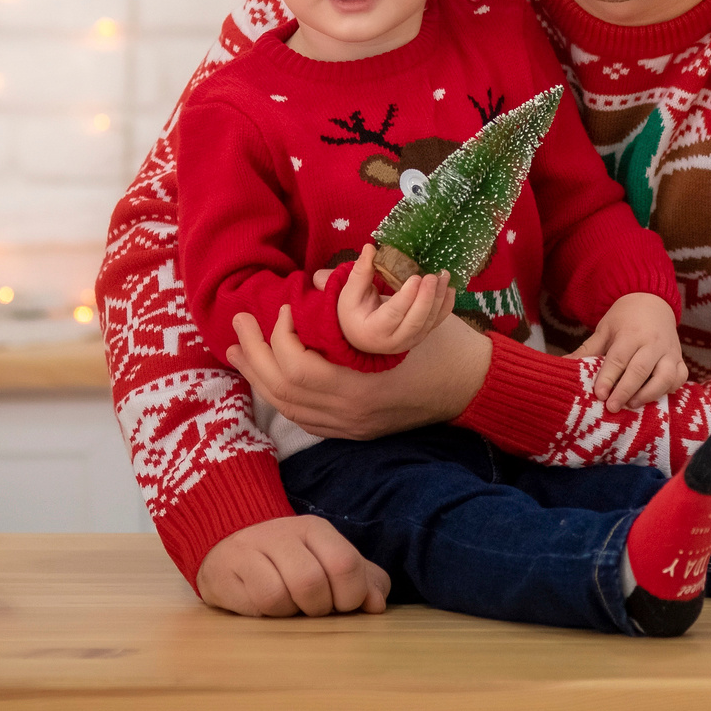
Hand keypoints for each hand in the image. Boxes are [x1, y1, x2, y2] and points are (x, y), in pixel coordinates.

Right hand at [194, 515, 388, 617]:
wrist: (228, 550)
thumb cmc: (289, 564)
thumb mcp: (329, 565)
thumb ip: (362, 581)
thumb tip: (376, 605)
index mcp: (315, 530)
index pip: (346, 564)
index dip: (350, 596)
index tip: (342, 605)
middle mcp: (284, 533)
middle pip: (313, 582)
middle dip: (318, 608)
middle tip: (311, 608)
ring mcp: (252, 549)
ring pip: (282, 596)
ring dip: (290, 613)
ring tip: (287, 606)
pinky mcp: (227, 571)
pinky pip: (256, 604)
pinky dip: (267, 615)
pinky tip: (264, 607)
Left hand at [227, 299, 489, 440]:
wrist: (472, 384)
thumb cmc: (442, 343)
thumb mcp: (407, 312)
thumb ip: (359, 296)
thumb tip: (317, 279)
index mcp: (360, 384)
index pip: (299, 368)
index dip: (281, 338)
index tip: (283, 307)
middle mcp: (349, 412)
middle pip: (283, 391)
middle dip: (254, 356)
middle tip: (239, 323)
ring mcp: (351, 426)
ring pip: (288, 409)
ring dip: (259, 378)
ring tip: (238, 352)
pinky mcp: (355, 431)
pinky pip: (305, 421)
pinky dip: (281, 399)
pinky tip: (269, 380)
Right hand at [335, 243, 455, 355]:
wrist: (358, 336)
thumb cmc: (353, 313)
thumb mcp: (350, 294)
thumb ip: (361, 272)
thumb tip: (370, 248)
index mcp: (373, 331)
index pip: (393, 315)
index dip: (406, 297)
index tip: (416, 277)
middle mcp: (394, 341)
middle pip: (415, 322)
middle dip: (427, 298)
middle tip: (433, 276)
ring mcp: (409, 341)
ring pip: (429, 323)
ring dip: (439, 299)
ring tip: (444, 276)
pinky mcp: (420, 336)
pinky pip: (436, 323)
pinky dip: (446, 306)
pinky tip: (450, 289)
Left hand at [573, 291, 686, 411]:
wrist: (652, 300)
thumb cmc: (624, 319)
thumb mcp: (604, 329)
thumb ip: (586, 350)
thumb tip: (561, 365)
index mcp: (631, 333)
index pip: (619, 358)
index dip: (608, 378)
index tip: (598, 395)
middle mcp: (653, 342)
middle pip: (640, 369)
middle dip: (626, 390)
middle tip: (611, 407)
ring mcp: (669, 351)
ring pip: (665, 376)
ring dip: (650, 393)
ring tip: (633, 405)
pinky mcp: (680, 358)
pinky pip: (681, 377)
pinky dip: (671, 389)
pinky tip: (655, 397)